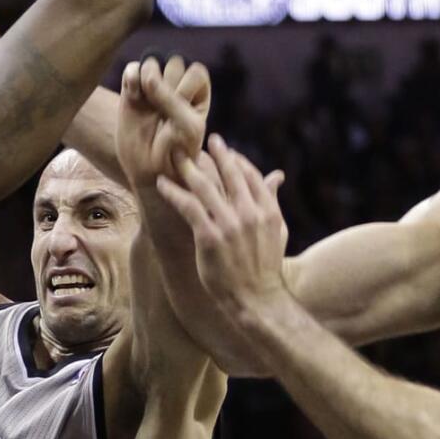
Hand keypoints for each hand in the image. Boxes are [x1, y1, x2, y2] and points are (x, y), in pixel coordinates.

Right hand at [115, 54, 209, 189]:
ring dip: (149, 77)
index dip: (186, 88)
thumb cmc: (176, 152)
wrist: (150, 171)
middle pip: (174, 63)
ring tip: (146, 101)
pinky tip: (132, 96)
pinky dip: (131, 77)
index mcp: (198, 93)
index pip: (196, 71)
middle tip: (162, 111)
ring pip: (153, 61)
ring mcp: (153, 87)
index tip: (180, 113)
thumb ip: (171, 99)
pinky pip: (133, 69)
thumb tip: (147, 76)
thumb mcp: (186, 127)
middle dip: (168, 84)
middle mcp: (177, 86)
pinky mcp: (132, 91)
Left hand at [156, 134, 289, 315]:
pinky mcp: (209, 236)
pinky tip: (162, 183)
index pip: (249, 174)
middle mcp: (250, 213)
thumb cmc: (265, 267)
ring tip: (175, 155)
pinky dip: (173, 192)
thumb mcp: (277, 230)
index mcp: (267, 210)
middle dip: (213, 154)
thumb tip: (277, 175)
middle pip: (228, 174)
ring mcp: (229, 224)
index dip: (234, 159)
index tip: (222, 150)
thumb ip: (273, 200)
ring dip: (188, 167)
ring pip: (205, 186)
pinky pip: (188, 206)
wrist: (257, 298)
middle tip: (199, 140)